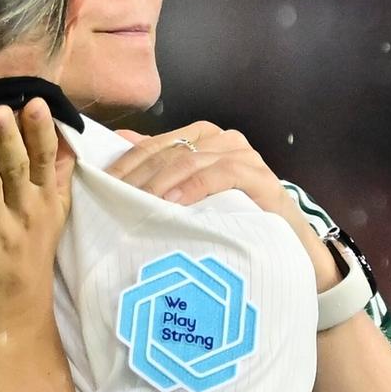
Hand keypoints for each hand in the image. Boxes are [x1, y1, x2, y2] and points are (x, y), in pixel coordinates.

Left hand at [0, 106, 76, 347]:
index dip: (41, 131)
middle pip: (18, 169)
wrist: (16, 319)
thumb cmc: (28, 265)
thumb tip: (68, 144)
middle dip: (8, 137)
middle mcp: (26, 216)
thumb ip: (56, 182)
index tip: (33, 102)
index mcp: (45, 205)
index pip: (46, 161)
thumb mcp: (52, 223)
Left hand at [111, 121, 333, 290]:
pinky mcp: (263, 179)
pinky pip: (223, 173)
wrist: (290, 252)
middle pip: (170, 150)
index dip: (126, 163)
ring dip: (160, 182)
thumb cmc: (235, 225)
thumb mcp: (192, 198)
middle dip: (139, 175)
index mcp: (206, 138)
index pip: (156, 143)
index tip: (100, 186)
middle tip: (113, 200)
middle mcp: (226, 141)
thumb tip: (120, 142)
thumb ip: (162, 169)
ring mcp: (247, 158)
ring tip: (137, 204)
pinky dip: (195, 187)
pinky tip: (174, 204)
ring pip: (192, 159)